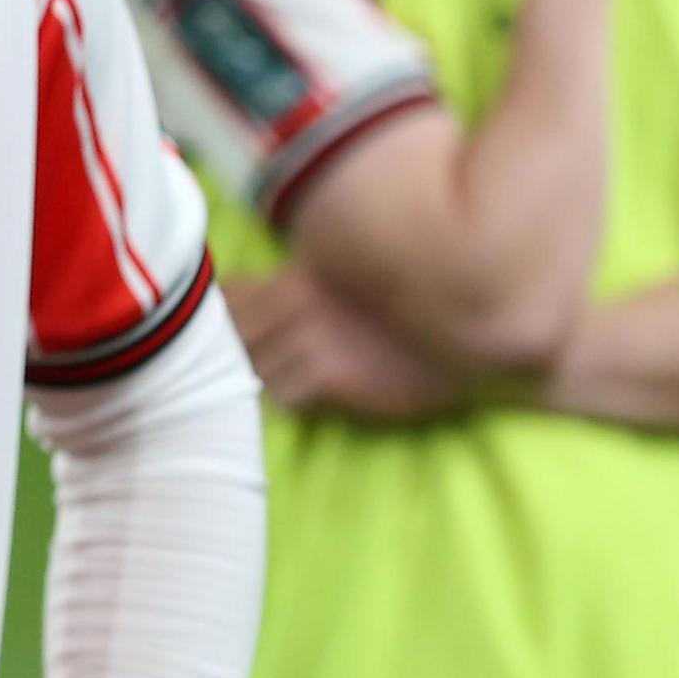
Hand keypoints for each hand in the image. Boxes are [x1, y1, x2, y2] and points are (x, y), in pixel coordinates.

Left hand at [229, 267, 460, 421]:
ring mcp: (312, 335)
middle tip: (237, 374)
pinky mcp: (332, 373)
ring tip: (284, 385)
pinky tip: (309, 399)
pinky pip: (284, 398)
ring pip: (253, 371)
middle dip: (231, 358)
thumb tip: (234, 298)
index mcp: (293, 274)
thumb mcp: (339, 283)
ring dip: (261, 383)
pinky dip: (289, 403)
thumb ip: (290, 288)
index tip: (214, 339)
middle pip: (229, 337)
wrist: (465, 337)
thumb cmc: (397, 312)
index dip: (215, 321)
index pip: (225, 296)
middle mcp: (295, 299)